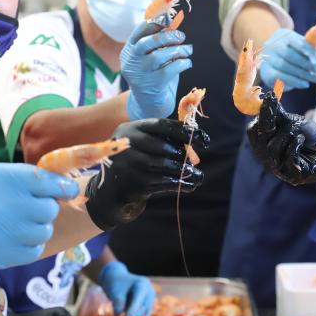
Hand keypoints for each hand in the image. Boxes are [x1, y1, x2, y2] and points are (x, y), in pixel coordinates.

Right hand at [0, 163, 77, 274]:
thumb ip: (13, 176)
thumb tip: (50, 181)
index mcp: (1, 178)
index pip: (48, 181)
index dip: (62, 187)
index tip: (67, 190)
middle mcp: (5, 204)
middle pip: (49, 208)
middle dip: (46, 208)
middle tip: (33, 209)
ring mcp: (2, 232)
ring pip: (43, 231)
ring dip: (38, 228)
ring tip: (22, 225)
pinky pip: (32, 251)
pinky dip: (30, 246)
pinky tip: (16, 241)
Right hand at [85, 118, 206, 230]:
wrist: (111, 190)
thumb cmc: (134, 161)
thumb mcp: (141, 144)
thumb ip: (164, 141)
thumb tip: (194, 147)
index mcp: (130, 130)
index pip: (162, 125)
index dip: (185, 131)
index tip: (204, 139)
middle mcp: (128, 146)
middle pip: (164, 147)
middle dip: (184, 154)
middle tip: (195, 160)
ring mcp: (130, 166)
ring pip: (166, 166)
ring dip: (185, 171)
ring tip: (197, 175)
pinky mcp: (135, 185)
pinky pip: (164, 183)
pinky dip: (180, 184)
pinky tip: (190, 184)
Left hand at [98, 261, 155, 315]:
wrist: (117, 280)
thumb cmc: (115, 284)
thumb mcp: (114, 292)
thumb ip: (119, 305)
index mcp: (142, 284)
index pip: (139, 300)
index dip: (132, 312)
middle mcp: (149, 293)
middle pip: (143, 310)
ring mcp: (149, 301)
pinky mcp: (147, 309)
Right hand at [122, 21, 192, 119]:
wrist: (149, 104)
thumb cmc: (153, 75)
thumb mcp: (149, 57)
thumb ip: (157, 43)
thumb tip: (173, 22)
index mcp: (129, 51)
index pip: (139, 32)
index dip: (154, 23)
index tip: (168, 20)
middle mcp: (131, 62)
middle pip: (147, 42)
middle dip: (167, 36)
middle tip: (181, 36)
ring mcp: (141, 74)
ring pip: (159, 56)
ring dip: (178, 50)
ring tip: (188, 50)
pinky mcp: (154, 85)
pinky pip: (171, 69)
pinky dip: (183, 63)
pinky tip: (187, 63)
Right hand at [247, 92, 315, 189]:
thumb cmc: (310, 137)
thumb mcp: (293, 122)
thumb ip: (278, 114)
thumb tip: (267, 97)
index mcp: (265, 143)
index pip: (252, 131)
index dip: (260, 116)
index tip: (269, 100)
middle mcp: (267, 158)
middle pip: (259, 141)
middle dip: (271, 126)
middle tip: (285, 118)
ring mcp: (279, 169)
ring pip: (271, 150)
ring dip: (285, 136)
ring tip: (297, 132)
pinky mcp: (292, 176)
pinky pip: (286, 159)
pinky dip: (294, 146)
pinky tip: (301, 140)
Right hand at [260, 28, 315, 90]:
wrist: (275, 60)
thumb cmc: (294, 52)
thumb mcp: (304, 49)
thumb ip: (314, 54)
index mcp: (283, 35)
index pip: (297, 42)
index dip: (310, 53)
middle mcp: (272, 44)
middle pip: (290, 55)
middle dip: (309, 66)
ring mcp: (267, 58)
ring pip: (285, 67)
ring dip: (304, 75)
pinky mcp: (266, 72)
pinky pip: (280, 77)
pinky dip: (295, 81)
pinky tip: (305, 84)